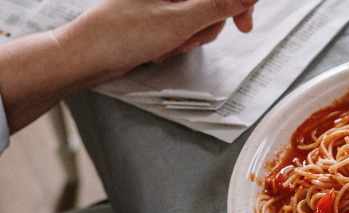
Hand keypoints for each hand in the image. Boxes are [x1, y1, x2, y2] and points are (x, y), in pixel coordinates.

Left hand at [54, 0, 256, 80]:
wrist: (88, 57)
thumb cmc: (120, 35)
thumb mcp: (178, 21)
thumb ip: (217, 5)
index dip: (238, 3)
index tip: (244, 22)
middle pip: (212, 3)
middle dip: (206, 26)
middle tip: (189, 39)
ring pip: (201, 17)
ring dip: (191, 36)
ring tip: (169, 44)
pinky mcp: (159, 14)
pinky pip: (186, 25)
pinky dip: (180, 39)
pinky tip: (162, 46)